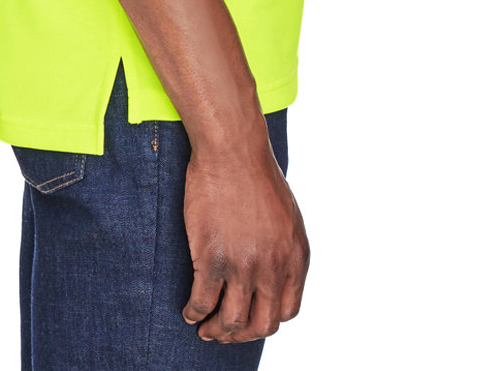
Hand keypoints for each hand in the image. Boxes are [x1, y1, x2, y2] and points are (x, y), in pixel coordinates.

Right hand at [181, 135, 309, 343]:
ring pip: (231, 321)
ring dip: (216, 331)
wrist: (233, 149)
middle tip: (224, 331)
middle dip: (241, 334)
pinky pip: (202, 302)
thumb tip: (272, 275)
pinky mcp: (213, 258)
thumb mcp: (286, 216)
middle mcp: (274, 267)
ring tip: (205, 327)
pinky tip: (189, 311)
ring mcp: (243, 266)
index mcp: (296, 257)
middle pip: (261, 324)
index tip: (249, 317)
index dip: (266, 320)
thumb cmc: (255, 174)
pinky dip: (194, 313)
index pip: (287, 311)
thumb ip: (283, 249)